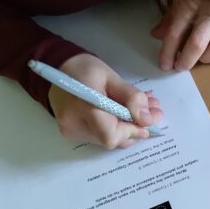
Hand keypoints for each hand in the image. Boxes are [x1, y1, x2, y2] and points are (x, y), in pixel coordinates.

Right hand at [48, 54, 162, 148]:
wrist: (57, 68)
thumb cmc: (84, 69)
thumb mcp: (111, 76)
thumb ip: (131, 97)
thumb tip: (147, 119)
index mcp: (82, 106)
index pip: (111, 135)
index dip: (132, 131)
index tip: (147, 120)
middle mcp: (74, 124)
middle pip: (112, 140)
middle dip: (135, 128)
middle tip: (152, 112)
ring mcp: (71, 131)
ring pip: (109, 140)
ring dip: (129, 128)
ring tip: (141, 110)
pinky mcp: (73, 134)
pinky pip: (100, 137)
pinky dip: (116, 128)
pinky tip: (125, 114)